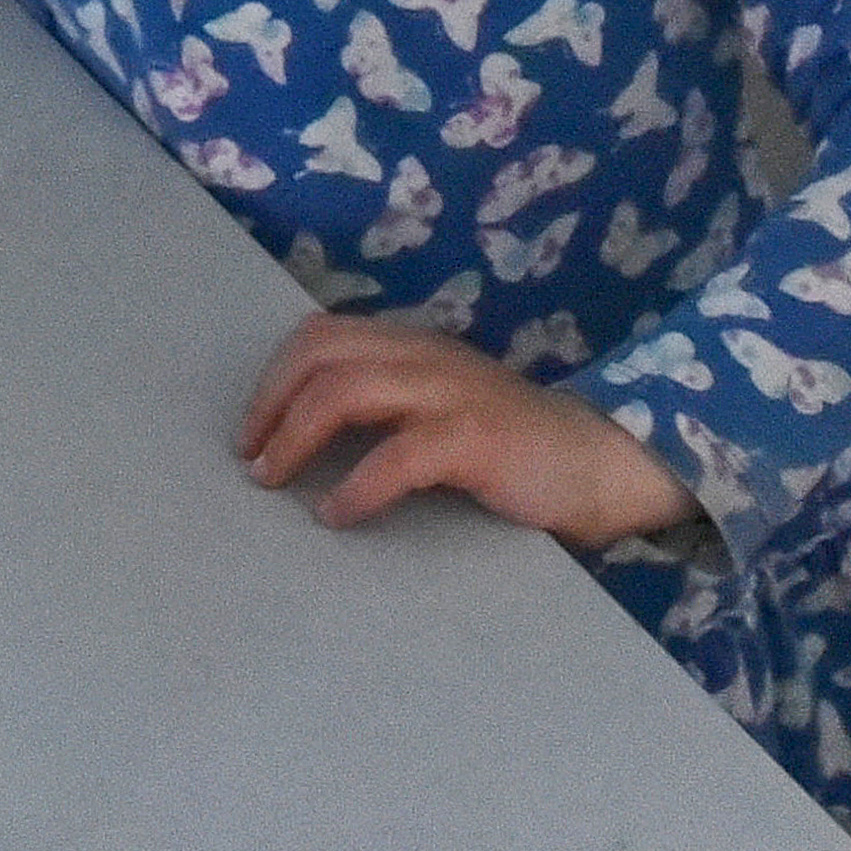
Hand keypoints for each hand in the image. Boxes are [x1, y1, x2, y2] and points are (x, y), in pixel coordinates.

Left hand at [239, 314, 699, 549]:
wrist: (599, 462)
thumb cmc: (511, 444)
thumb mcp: (439, 403)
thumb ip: (386, 403)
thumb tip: (304, 435)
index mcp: (411, 345)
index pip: (321, 336)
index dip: (275, 377)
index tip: (251, 429)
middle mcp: (425, 356)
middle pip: (319, 356)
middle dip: (271, 404)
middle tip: (252, 459)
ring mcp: (451, 392)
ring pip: (346, 392)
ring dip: (296, 439)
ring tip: (275, 480)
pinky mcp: (477, 438)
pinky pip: (398, 455)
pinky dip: (356, 486)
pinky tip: (337, 514)